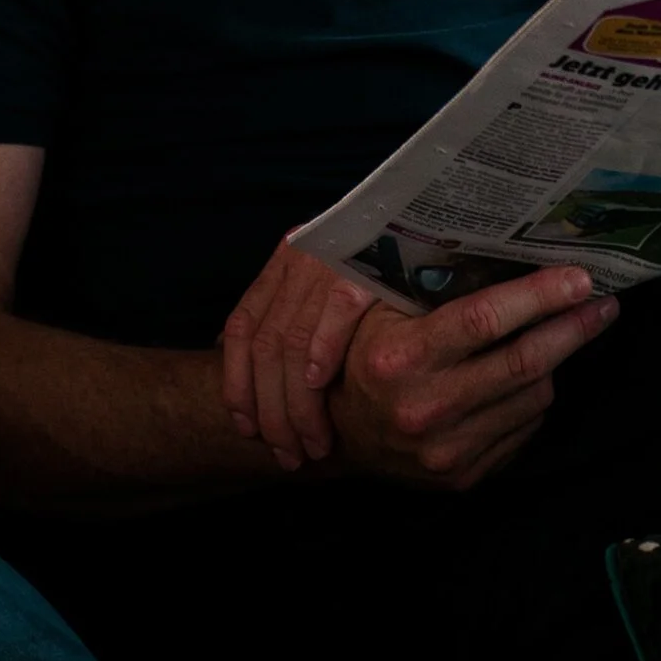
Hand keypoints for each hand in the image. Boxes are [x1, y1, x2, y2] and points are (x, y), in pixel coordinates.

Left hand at [221, 238, 385, 469]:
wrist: (434, 208)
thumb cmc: (386, 254)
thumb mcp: (327, 276)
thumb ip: (288, 310)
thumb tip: (226, 350)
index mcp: (284, 260)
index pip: (240, 329)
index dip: (237, 383)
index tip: (246, 427)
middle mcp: (299, 255)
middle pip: (264, 345)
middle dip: (270, 409)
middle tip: (286, 453)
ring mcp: (330, 256)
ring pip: (293, 339)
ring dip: (298, 402)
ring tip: (313, 443)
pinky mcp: (367, 258)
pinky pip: (336, 310)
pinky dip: (325, 351)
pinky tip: (324, 386)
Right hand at [326, 265, 619, 494]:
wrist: (339, 437)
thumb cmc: (363, 357)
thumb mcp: (376, 312)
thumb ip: (427, 289)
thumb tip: (500, 253)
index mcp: (401, 359)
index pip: (483, 320)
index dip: (537, 296)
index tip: (578, 278)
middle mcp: (425, 409)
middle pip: (522, 362)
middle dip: (572, 328)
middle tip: (602, 303)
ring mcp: (447, 450)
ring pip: (532, 398)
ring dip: (553, 364)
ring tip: (559, 335)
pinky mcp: (464, 476)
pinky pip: (523, 430)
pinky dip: (531, 400)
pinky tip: (526, 379)